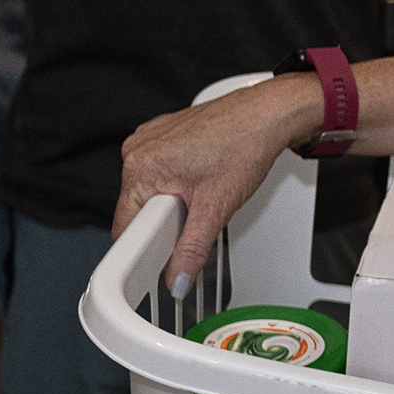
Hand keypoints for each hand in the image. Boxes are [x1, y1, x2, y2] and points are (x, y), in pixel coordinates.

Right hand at [116, 75, 323, 294]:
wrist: (269, 114)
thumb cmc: (244, 145)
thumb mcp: (216, 209)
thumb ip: (191, 249)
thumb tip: (176, 279)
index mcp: (139, 167)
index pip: (124, 226)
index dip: (144, 248)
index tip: (163, 257)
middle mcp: (138, 149)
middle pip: (138, 208)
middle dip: (165, 222)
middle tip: (198, 214)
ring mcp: (151, 139)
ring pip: (152, 191)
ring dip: (174, 202)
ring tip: (205, 191)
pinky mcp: (165, 134)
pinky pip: (162, 171)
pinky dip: (180, 182)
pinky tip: (205, 176)